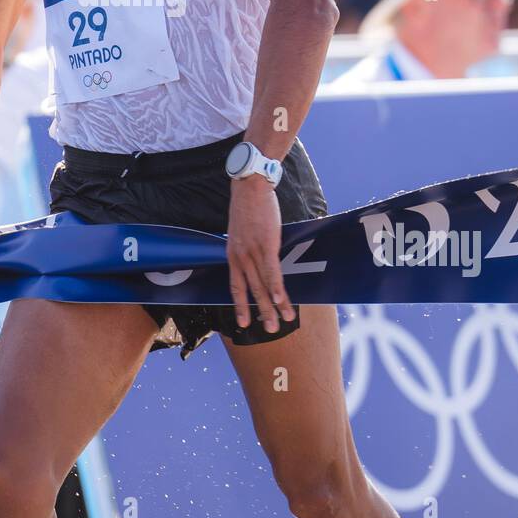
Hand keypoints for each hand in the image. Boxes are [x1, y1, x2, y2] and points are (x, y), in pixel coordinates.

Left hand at [226, 176, 294, 333]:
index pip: (236, 286)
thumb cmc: (247, 206)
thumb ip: (246, 247)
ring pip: (264, 285)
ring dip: (275, 305)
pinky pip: (272, 272)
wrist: (249, 186)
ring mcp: (253, 252)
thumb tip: (256, 257)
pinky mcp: (266, 245)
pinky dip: (278, 288)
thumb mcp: (240, 230)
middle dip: (262, 312)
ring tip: (284, 321)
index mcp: (233, 255)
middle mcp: (240, 257)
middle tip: (270, 330)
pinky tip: (283, 300)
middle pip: (252, 291)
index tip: (244, 323)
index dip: (240, 306)